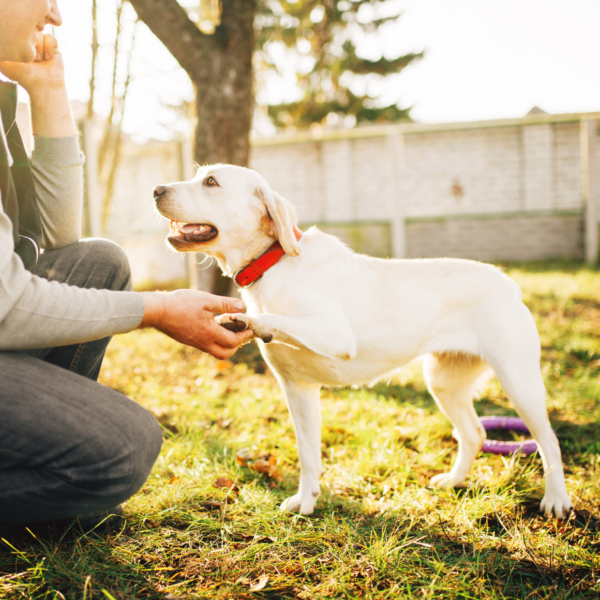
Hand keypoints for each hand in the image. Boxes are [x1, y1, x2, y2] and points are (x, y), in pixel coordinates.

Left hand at [0, 32, 63, 96]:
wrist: (43, 85)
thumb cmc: (24, 76)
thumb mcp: (4, 64)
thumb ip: (2, 50)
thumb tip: (2, 37)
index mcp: (18, 45)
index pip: (18, 30)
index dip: (20, 40)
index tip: (20, 55)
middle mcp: (30, 44)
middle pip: (29, 30)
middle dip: (31, 44)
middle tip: (32, 59)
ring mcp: (42, 46)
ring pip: (40, 33)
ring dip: (39, 48)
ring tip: (39, 60)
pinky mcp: (54, 48)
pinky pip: (50, 36)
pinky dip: (49, 47)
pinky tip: (48, 58)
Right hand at [138, 290, 254, 358]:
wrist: (157, 311)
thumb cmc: (181, 303)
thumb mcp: (206, 300)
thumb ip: (225, 304)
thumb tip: (242, 307)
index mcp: (209, 333)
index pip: (233, 341)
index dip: (244, 335)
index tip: (249, 328)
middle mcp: (203, 342)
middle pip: (225, 353)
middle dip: (236, 345)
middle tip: (241, 333)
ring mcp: (195, 343)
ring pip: (215, 351)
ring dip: (226, 343)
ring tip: (229, 329)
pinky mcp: (188, 341)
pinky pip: (206, 346)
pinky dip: (215, 340)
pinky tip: (214, 326)